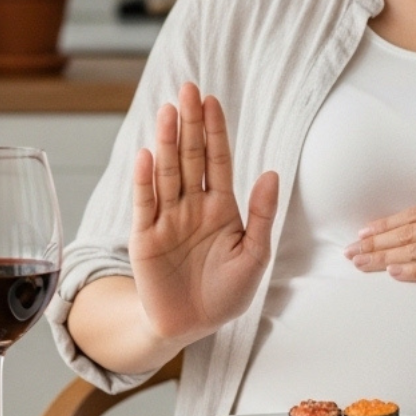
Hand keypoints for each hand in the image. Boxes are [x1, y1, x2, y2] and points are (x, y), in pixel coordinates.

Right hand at [130, 82, 278, 344]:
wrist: (191, 326)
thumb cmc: (226, 293)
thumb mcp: (254, 255)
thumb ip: (261, 215)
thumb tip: (271, 173)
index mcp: (221, 207)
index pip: (218, 160)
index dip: (216, 131)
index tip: (213, 100)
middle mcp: (192, 206)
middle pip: (191, 157)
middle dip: (191, 124)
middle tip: (188, 89)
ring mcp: (167, 218)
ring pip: (168, 173)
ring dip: (168, 142)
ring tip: (169, 111)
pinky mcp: (144, 237)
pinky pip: (145, 203)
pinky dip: (145, 180)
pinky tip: (147, 155)